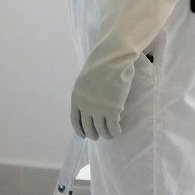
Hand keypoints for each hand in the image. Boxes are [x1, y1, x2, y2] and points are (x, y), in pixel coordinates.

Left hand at [68, 0, 176, 139]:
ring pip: (101, 131)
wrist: (112, 58)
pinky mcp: (112, 110)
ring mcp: (98, 109)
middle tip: (99, 135)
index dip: (80, 130)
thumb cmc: (102, 64)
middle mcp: (85, 105)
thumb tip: (92, 103)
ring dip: (106, 134)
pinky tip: (118, 131)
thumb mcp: (88, 78)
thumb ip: (88, 92)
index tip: (85, 135)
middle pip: (88, 128)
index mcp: (77, 96)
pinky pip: (113, 128)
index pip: (75, 120)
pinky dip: (116, 132)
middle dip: (94, 134)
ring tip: (111, 134)